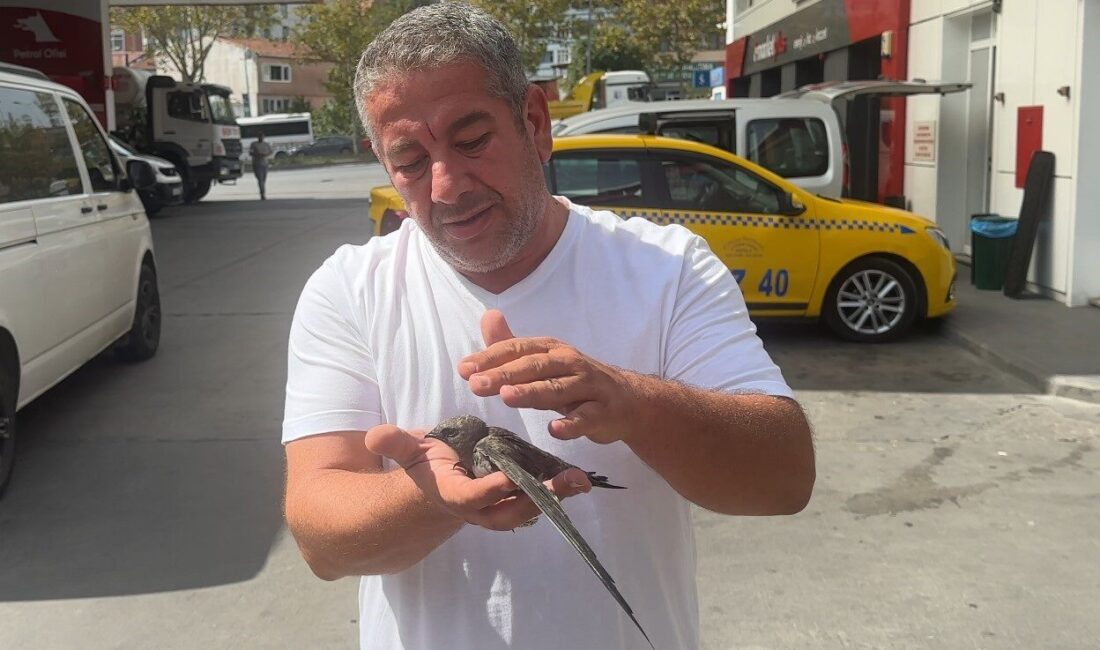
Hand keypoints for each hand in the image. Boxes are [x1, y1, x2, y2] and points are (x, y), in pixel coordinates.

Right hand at [365, 424, 591, 530]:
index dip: (491, 489)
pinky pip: (536, 500)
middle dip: (538, 498)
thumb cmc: (424, 466)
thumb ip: (395, 443)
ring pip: (529, 509)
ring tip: (580, 480)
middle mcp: (479, 508)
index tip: (511, 477)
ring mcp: (497, 509)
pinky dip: (557, 492)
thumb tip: (374, 436)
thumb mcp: (409, 451)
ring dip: (555, 496)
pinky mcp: (512, 502)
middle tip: (565, 482)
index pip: (474, 497)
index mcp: (454, 494)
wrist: (434, 490)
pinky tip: (578, 479)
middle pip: (510, 511)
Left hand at [458, 310, 646, 444]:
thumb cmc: (577, 381)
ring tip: (507, 397)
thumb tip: (487, 317)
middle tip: (476, 384)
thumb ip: (513, 345)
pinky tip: (555, 429)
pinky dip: (572, 424)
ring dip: (533, 392)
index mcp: (552, 350)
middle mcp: (570, 363)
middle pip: (535, 367)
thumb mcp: (544, 361)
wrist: (628, 401)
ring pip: (558, 389)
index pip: (518, 350)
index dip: (491, 358)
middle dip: (504, 374)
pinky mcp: (603, 412)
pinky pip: (586, 418)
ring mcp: (589, 387)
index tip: (464, 369)